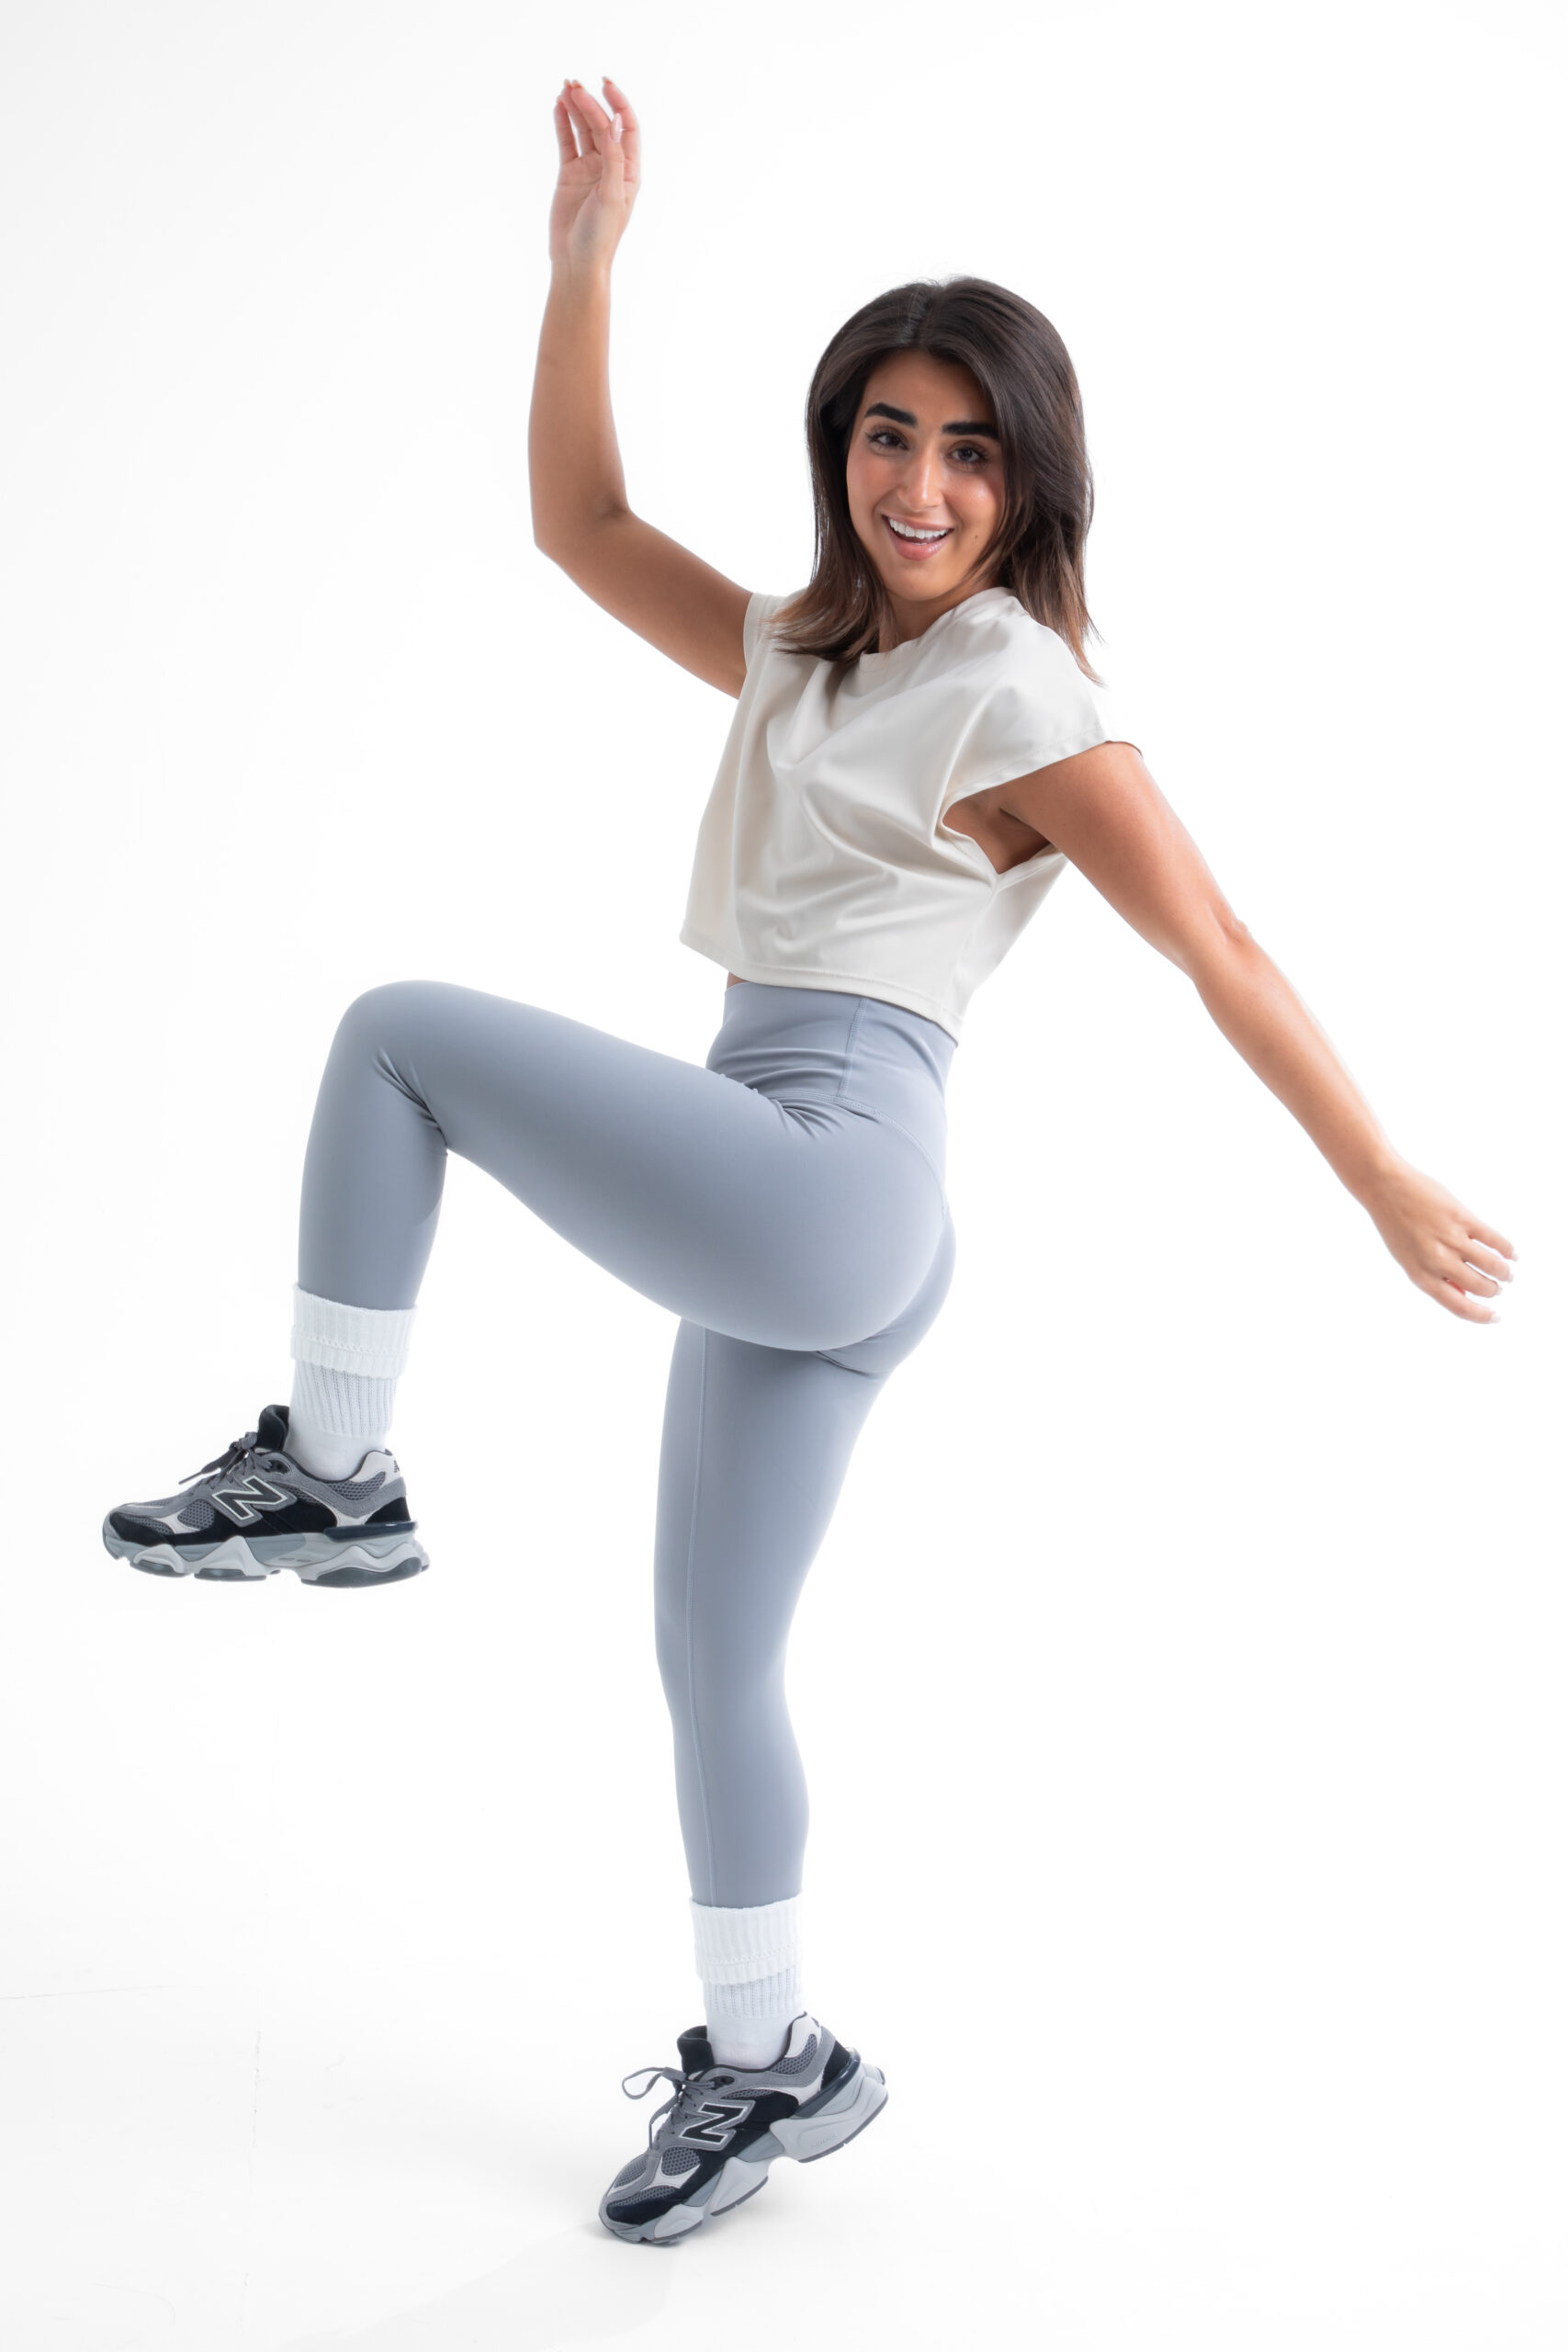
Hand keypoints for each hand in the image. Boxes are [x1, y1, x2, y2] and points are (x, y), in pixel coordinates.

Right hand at [550, 76, 640, 275]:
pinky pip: (567, 143)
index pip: (626, 128)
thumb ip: (614, 160)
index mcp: (629, 171)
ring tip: (565, 88)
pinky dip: (562, 124)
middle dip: (589, 104)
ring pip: (583, 130)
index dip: (618, 104)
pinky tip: (558, 105)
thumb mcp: (612, 196)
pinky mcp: (569, 174)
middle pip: (601, 125)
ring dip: (575, 108)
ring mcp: (589, 169)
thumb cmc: (601, 235)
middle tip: (574, 87)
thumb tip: (615, 124)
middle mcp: (610, 166)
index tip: (605, 84)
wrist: (577, 261)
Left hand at [1360, 1157, 1516, 1322]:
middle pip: (1479, 1286)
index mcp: (1421, 1276)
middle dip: (1494, 1290)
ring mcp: (1451, 1238)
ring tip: (1507, 1273)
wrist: (1384, 1187)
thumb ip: (1433, 1277)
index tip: (1495, 1316)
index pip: (1459, 1306)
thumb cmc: (1395, 1225)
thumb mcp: (1407, 1259)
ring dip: (1504, 1272)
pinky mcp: (1462, 1218)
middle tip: (1499, 1287)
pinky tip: (1513, 1254)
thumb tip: (1465, 1296)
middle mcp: (1437, 1261)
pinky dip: (1507, 1249)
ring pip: (1491, 1264)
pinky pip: (1493, 1239)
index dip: (1481, 1315)